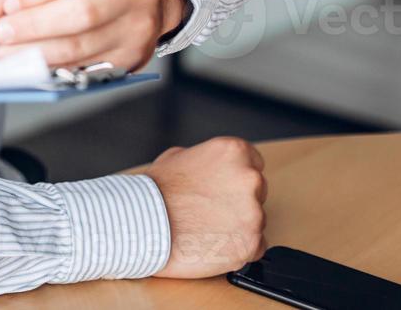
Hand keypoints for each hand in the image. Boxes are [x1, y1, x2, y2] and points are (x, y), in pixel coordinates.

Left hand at [0, 0, 188, 70]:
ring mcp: (140, 24)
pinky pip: (86, 65)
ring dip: (37, 52)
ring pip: (83, 44)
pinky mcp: (135, 55)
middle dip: (34, 26)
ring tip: (6, 53)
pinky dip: (52, 66)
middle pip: (81, 12)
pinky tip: (30, 64)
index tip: (7, 5)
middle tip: (1, 33)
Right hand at [146, 137, 267, 277]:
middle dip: (238, 201)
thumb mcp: (177, 157)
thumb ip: (205, 161)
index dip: (235, 177)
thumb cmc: (155, 192)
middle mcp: (249, 179)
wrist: (144, 223)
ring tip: (206, 228)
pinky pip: (255, 246)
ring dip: (237, 225)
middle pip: (257, 193)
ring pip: (255, 221)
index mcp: (233, 152)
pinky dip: (238, 247)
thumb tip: (211, 169)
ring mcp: (253, 213)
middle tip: (210, 210)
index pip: (254, 163)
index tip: (224, 187)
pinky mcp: (251, 243)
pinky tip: (213, 242)